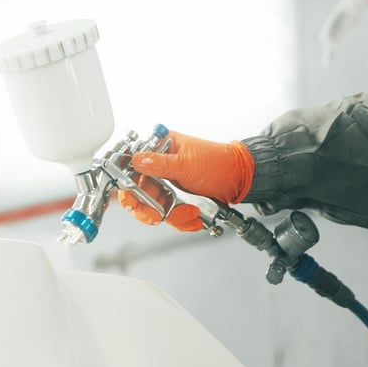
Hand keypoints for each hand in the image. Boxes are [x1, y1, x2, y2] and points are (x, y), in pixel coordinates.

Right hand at [118, 130, 254, 230]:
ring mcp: (168, 182)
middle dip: (149, 207)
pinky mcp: (177, 198)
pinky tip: (193, 215)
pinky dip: (181, 219)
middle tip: (156, 216)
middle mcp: (161, 165)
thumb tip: (137, 160)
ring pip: (153, 207)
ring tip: (189, 212)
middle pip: (138, 191)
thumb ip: (159, 163)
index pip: (132, 165)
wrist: (240, 180)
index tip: (131, 200)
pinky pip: (169, 214)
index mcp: (161, 147)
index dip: (127, 183)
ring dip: (172, 215)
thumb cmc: (219, 162)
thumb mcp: (186, 163)